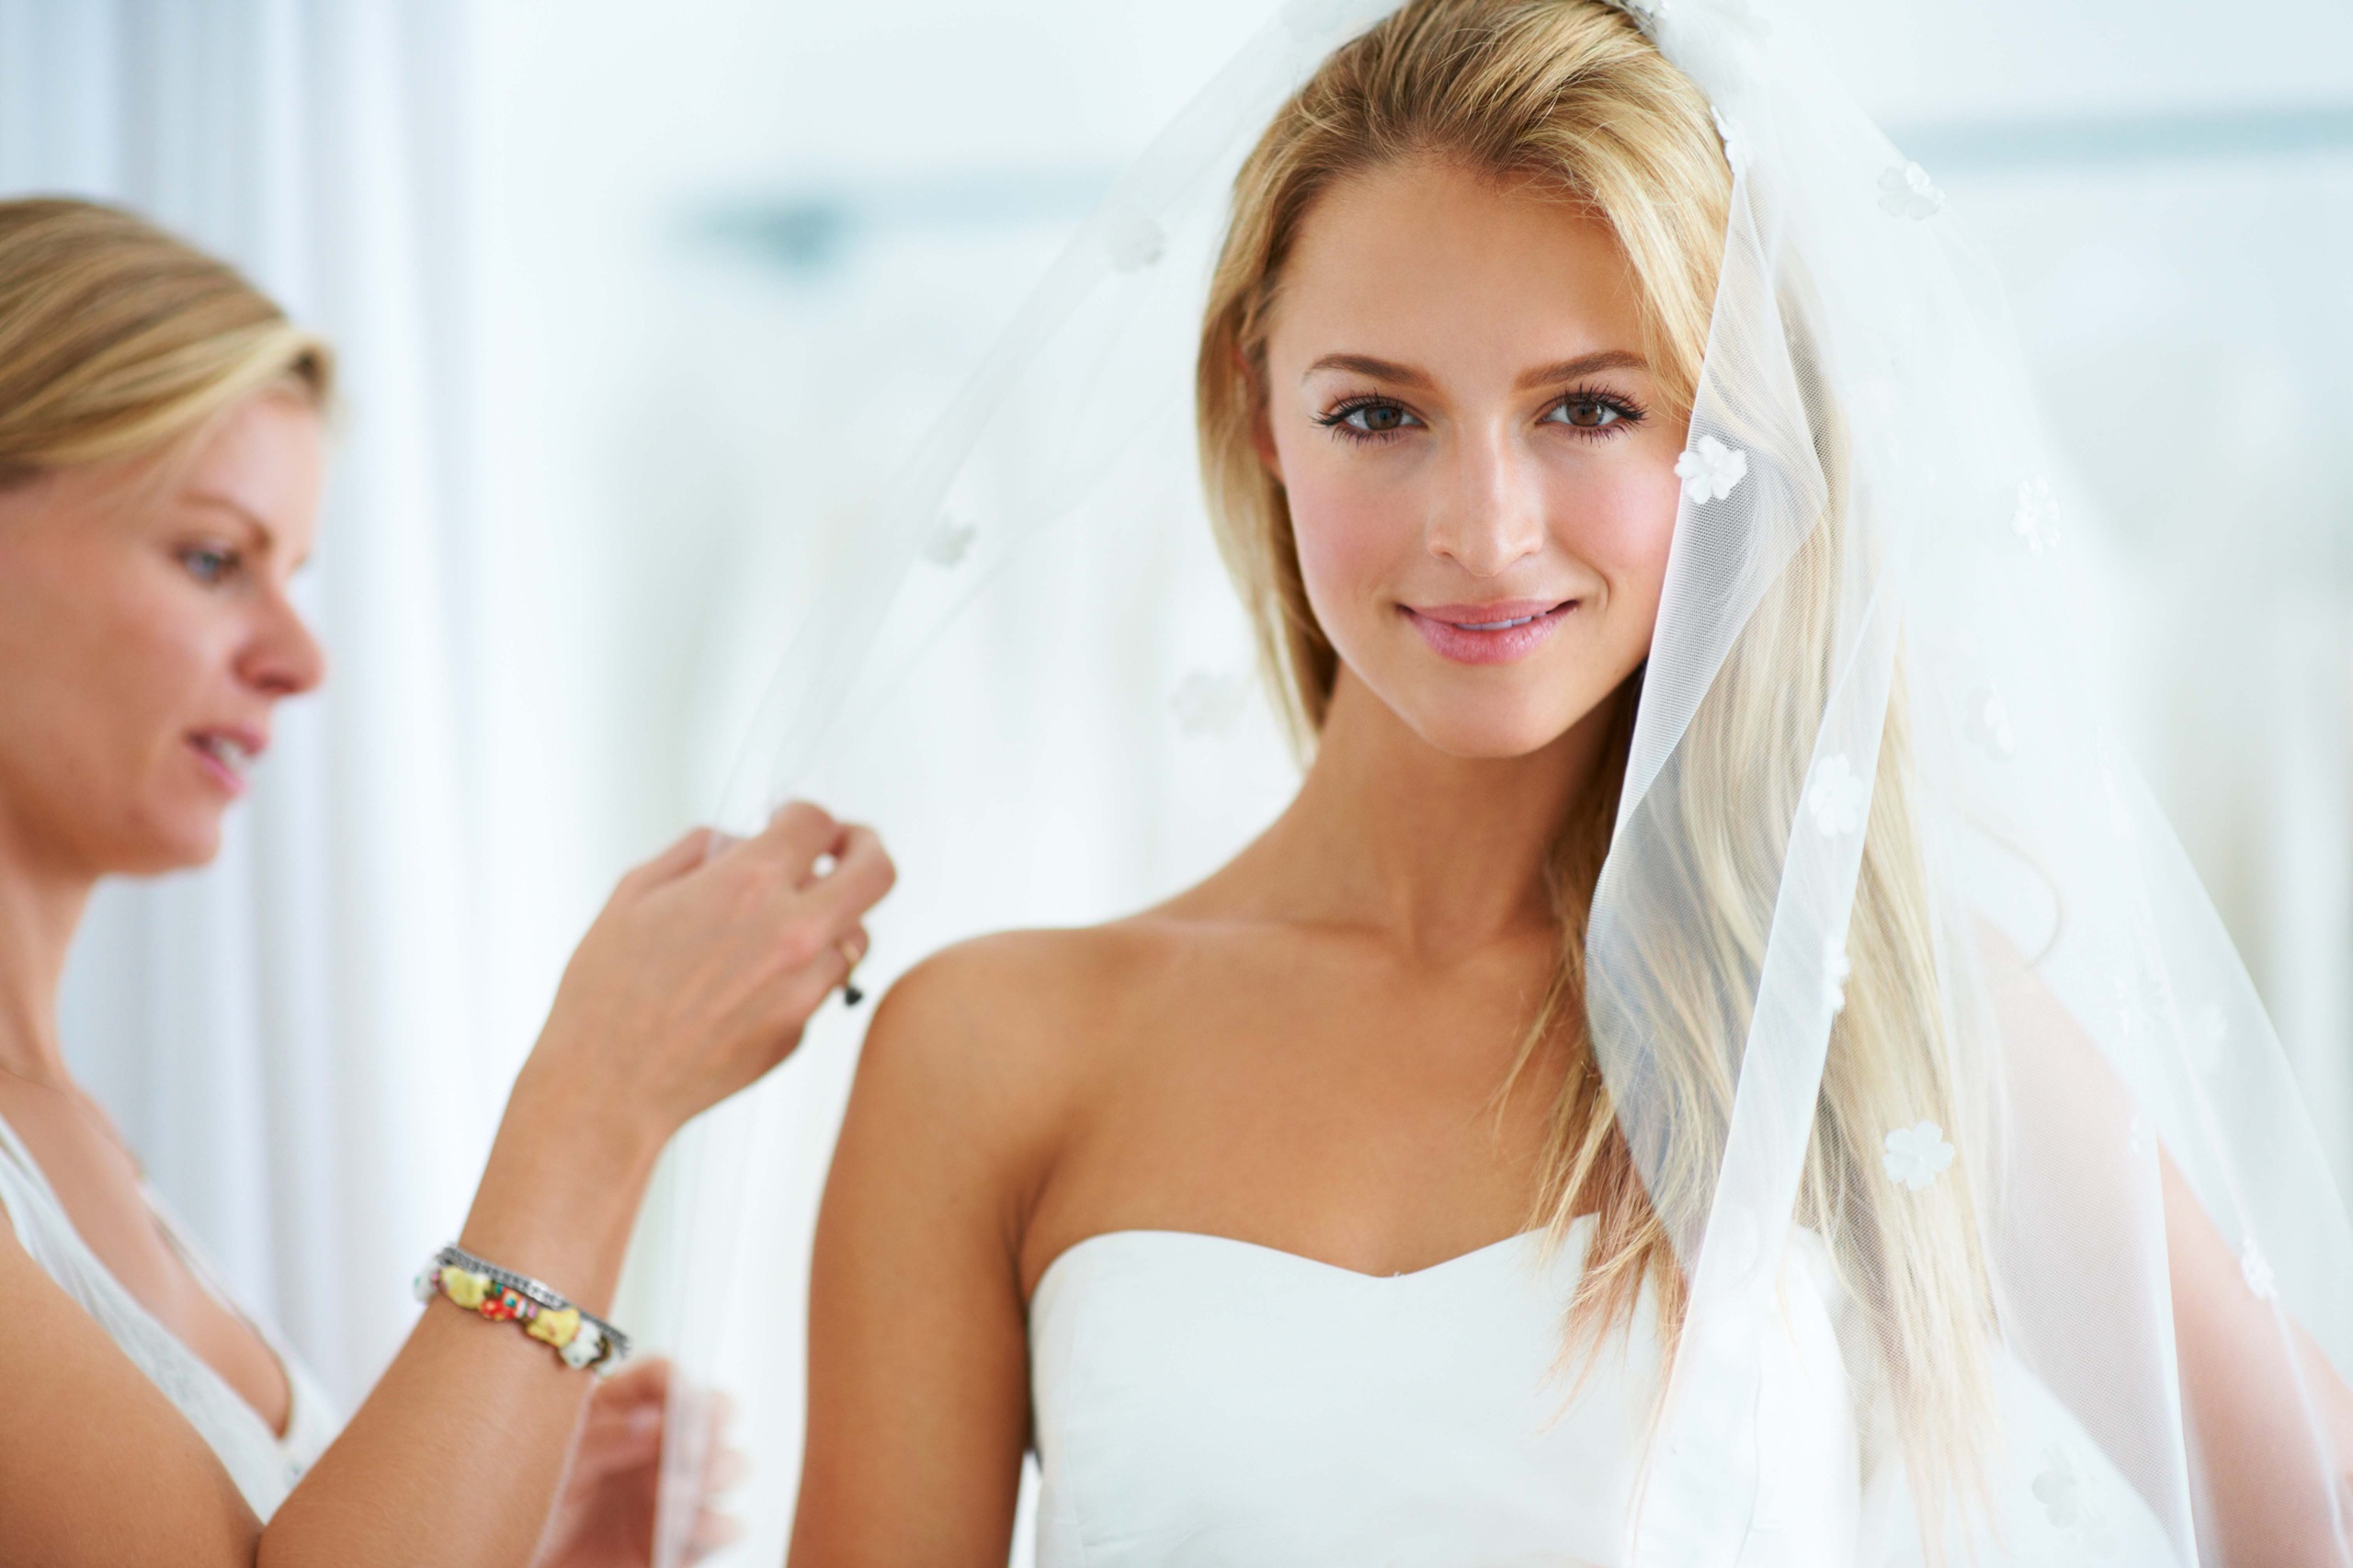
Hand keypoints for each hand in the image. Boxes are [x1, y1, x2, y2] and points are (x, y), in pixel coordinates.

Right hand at [523, 802, 894, 1151]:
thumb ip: (697, 850)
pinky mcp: (802, 1029)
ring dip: (831, 920)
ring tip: (785, 927)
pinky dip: (806, 973)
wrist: (607, 1085)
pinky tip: (754, 982)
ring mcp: (804, 985)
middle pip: (877, 870)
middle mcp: (791, 930)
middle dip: (865, 847)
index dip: (805, 814)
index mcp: (746, 883)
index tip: (793, 823)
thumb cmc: (607, 990)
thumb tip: (739, 836)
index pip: (817, 821)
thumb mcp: (635, 893)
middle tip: (847, 848)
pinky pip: (826, 985)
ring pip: (857, 935)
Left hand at [533, 1360, 743, 1567]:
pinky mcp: (683, 1540)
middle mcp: (657, 1445)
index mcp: (620, 1411)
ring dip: (718, 1471)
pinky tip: (681, 1530)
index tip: (674, 1400)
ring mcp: (675, 1491)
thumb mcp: (554, 1464)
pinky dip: (714, 1526)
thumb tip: (654, 1424)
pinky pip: (725, 1526)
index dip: (676, 1381)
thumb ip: (603, 1438)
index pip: (664, 1375)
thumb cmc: (527, 1510)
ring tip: (674, 1491)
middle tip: (689, 1445)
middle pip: (714, 1411)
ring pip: (732, 1464)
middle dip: (713, 1423)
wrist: (517, 1564)